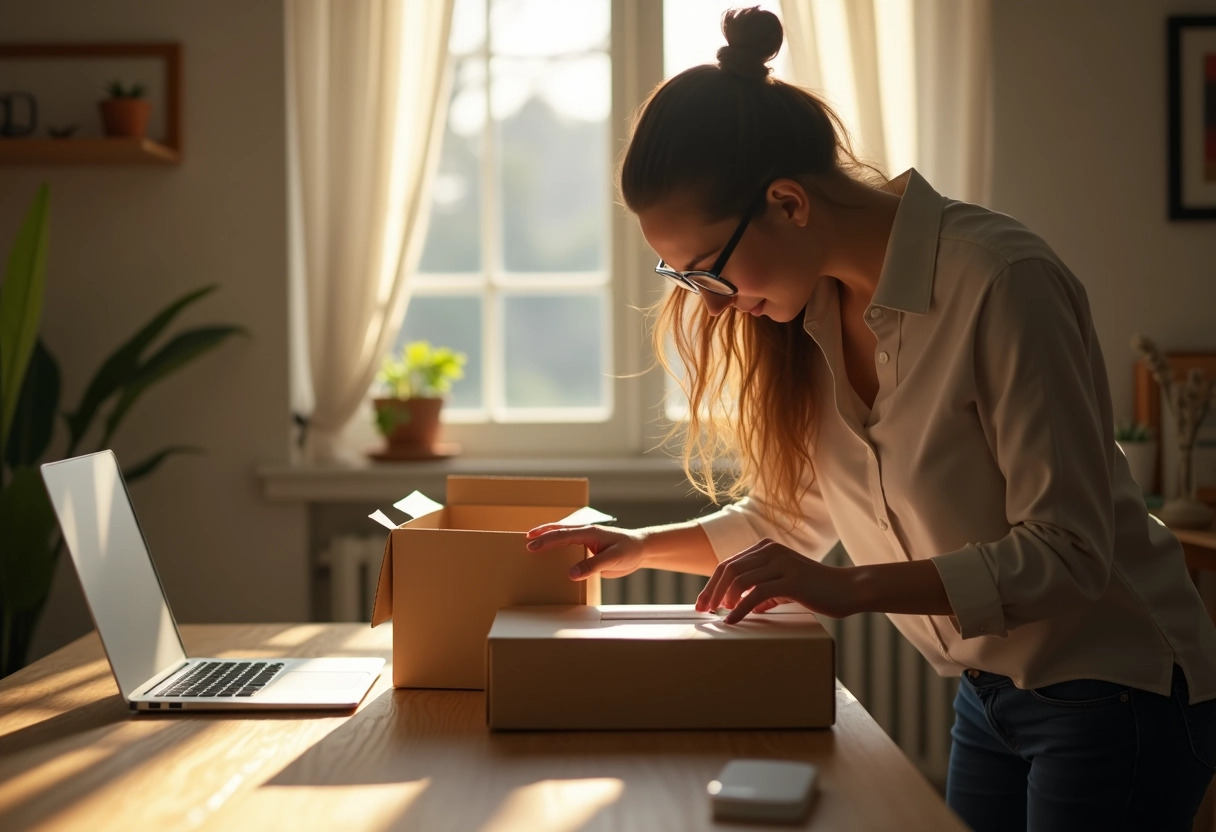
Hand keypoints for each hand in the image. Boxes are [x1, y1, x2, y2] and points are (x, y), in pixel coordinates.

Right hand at [525, 524, 647, 579]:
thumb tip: (572, 573)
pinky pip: (569, 546)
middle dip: (541, 534)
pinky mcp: (588, 548)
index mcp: (589, 532)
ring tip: (531, 542)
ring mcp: (586, 540)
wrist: (641, 549)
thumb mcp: (613, 559)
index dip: (546, 540)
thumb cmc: (629, 550)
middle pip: (559, 530)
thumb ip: (593, 566)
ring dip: (547, 537)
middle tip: (525, 541)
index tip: (531, 546)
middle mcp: (585, 533)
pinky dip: (557, 546)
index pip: (563, 535)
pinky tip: (551, 554)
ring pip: (562, 535)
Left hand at [696, 538, 853, 623]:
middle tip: (702, 610)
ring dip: (722, 599)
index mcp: (766, 548)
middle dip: (711, 591)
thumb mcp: (784, 586)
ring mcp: (781, 563)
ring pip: (738, 579)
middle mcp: (771, 551)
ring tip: (717, 615)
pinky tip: (732, 620)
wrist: (847, 589)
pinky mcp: (790, 580)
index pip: (729, 564)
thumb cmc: (816, 589)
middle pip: (729, 569)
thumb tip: (745, 606)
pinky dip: (740, 608)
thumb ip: (764, 591)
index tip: (702, 602)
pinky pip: (756, 594)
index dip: (711, 583)